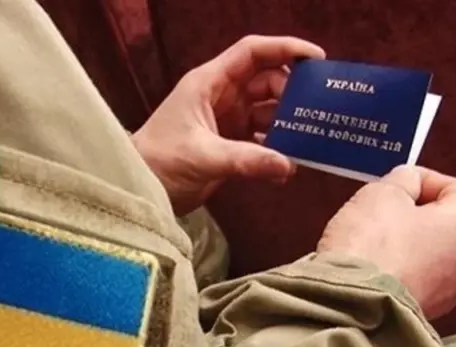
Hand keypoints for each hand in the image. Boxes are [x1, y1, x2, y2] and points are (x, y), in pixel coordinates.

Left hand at [132, 35, 324, 214]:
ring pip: (267, 111)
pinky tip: (288, 165)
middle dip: (292, 93)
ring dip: (287, 124)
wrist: (138, 189)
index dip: (285, 49)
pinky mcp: (229, 145)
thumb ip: (245, 160)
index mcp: (209, 83)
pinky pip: (261, 140)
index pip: (252, 52)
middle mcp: (221, 97)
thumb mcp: (203, 157)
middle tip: (316, 112)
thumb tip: (288, 165)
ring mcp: (226, 120)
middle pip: (267, 81)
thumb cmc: (159, 162)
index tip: (317, 59)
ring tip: (310, 138)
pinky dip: (276, 149)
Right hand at [317, 166, 455, 318]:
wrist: (353, 304)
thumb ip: (403, 180)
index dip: (423, 179)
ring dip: (407, 244)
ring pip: (430, 255)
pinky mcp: (427, 313)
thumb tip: (408, 182)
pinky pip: (415, 281)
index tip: (397, 181)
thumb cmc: (372, 244)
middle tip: (381, 210)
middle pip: (445, 225)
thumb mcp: (383, 193)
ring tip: (373, 242)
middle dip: (415, 214)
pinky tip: (373, 268)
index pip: (455, 188)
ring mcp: (450, 293)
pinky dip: (399, 271)